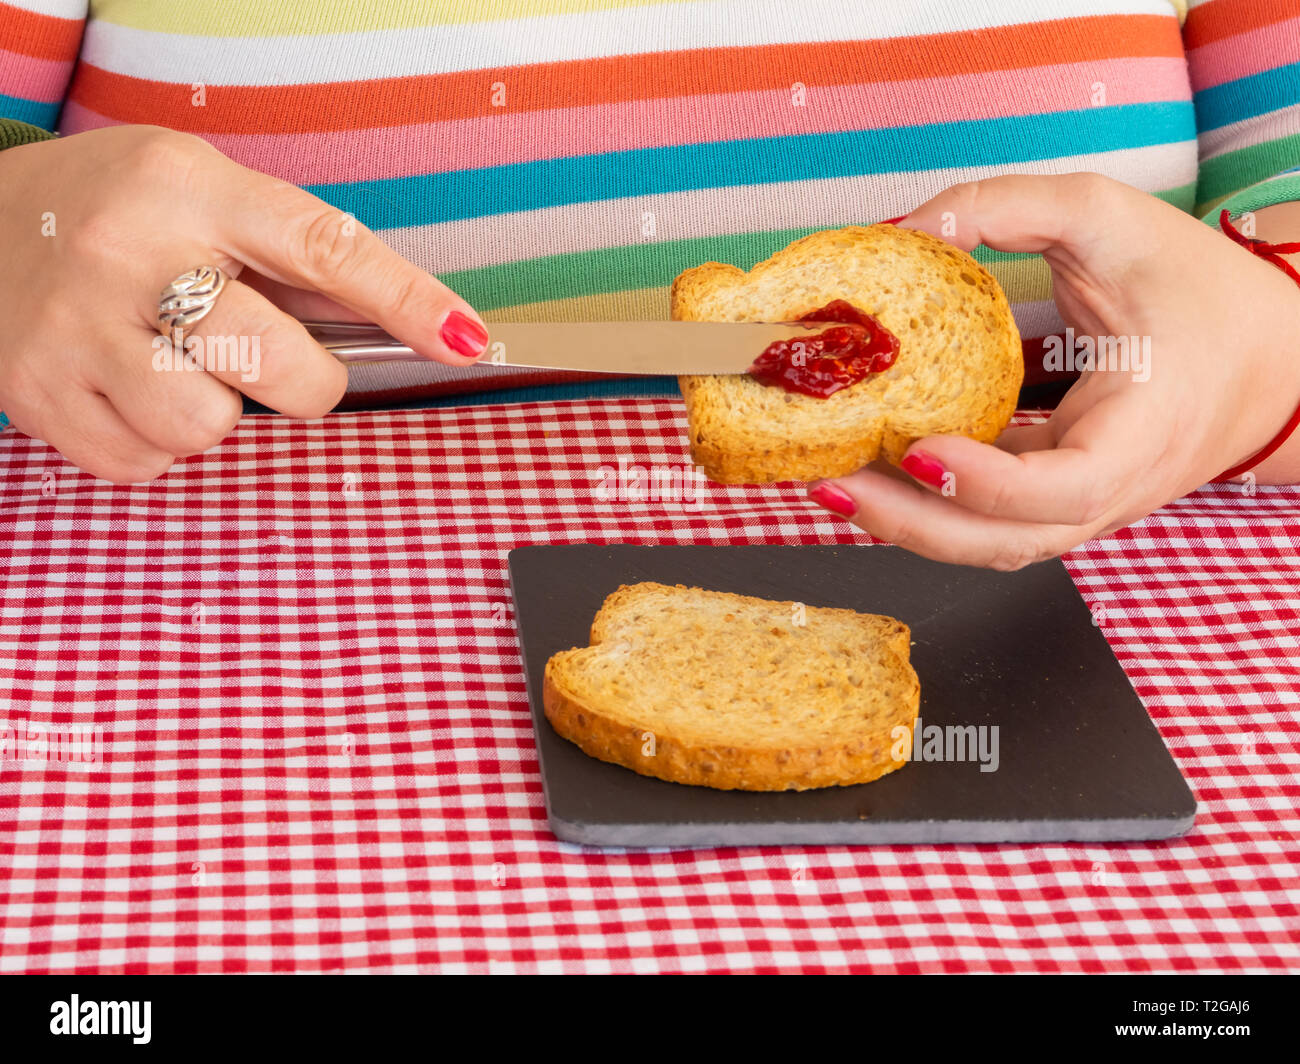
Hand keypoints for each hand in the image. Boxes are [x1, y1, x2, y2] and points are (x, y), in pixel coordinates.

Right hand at [0, 125, 489, 481]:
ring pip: (209, 428)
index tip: (465, 340)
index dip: (406, 300)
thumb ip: (295, 256)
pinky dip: (157, 443)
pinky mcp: (38, 392)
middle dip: (302, 382)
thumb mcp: (203, 191)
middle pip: (277, 366)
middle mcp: (129, 253)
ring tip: (181, 368)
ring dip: (216, 415)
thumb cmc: (118, 211)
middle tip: (269, 358)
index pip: (322, 249)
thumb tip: (414, 324)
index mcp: (188, 188)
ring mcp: (74, 328)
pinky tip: (131, 390)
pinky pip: (148, 464)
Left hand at [808, 173, 1299, 568]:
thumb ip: (1012, 206)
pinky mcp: (1055, 501)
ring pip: (988, 544)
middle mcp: (1111, 490)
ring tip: (830, 486)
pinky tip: (870, 475)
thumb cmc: (1199, 293)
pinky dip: (926, 507)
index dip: (990, 484)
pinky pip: (986, 521)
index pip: (1069, 489)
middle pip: (1006, 542)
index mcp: (1144, 432)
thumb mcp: (1112, 219)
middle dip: (911, 524)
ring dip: (907, 525)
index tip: (922, 450)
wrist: (1268, 361)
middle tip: (832, 484)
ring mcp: (1081, 508)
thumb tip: (907, 229)